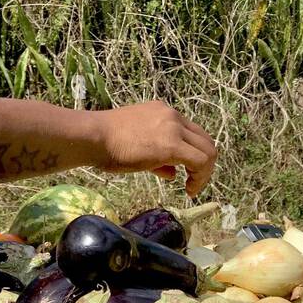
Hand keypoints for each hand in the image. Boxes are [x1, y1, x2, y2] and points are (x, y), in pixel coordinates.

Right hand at [94, 101, 216, 195]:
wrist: (94, 137)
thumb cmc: (107, 143)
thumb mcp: (138, 147)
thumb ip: (159, 159)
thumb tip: (173, 173)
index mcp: (163, 113)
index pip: (191, 133)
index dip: (194, 155)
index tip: (187, 174)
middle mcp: (172, 116)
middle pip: (204, 140)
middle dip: (205, 164)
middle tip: (194, 183)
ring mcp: (173, 128)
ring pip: (208, 151)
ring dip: (205, 173)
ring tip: (192, 188)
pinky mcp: (172, 144)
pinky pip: (200, 161)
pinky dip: (200, 178)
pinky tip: (189, 189)